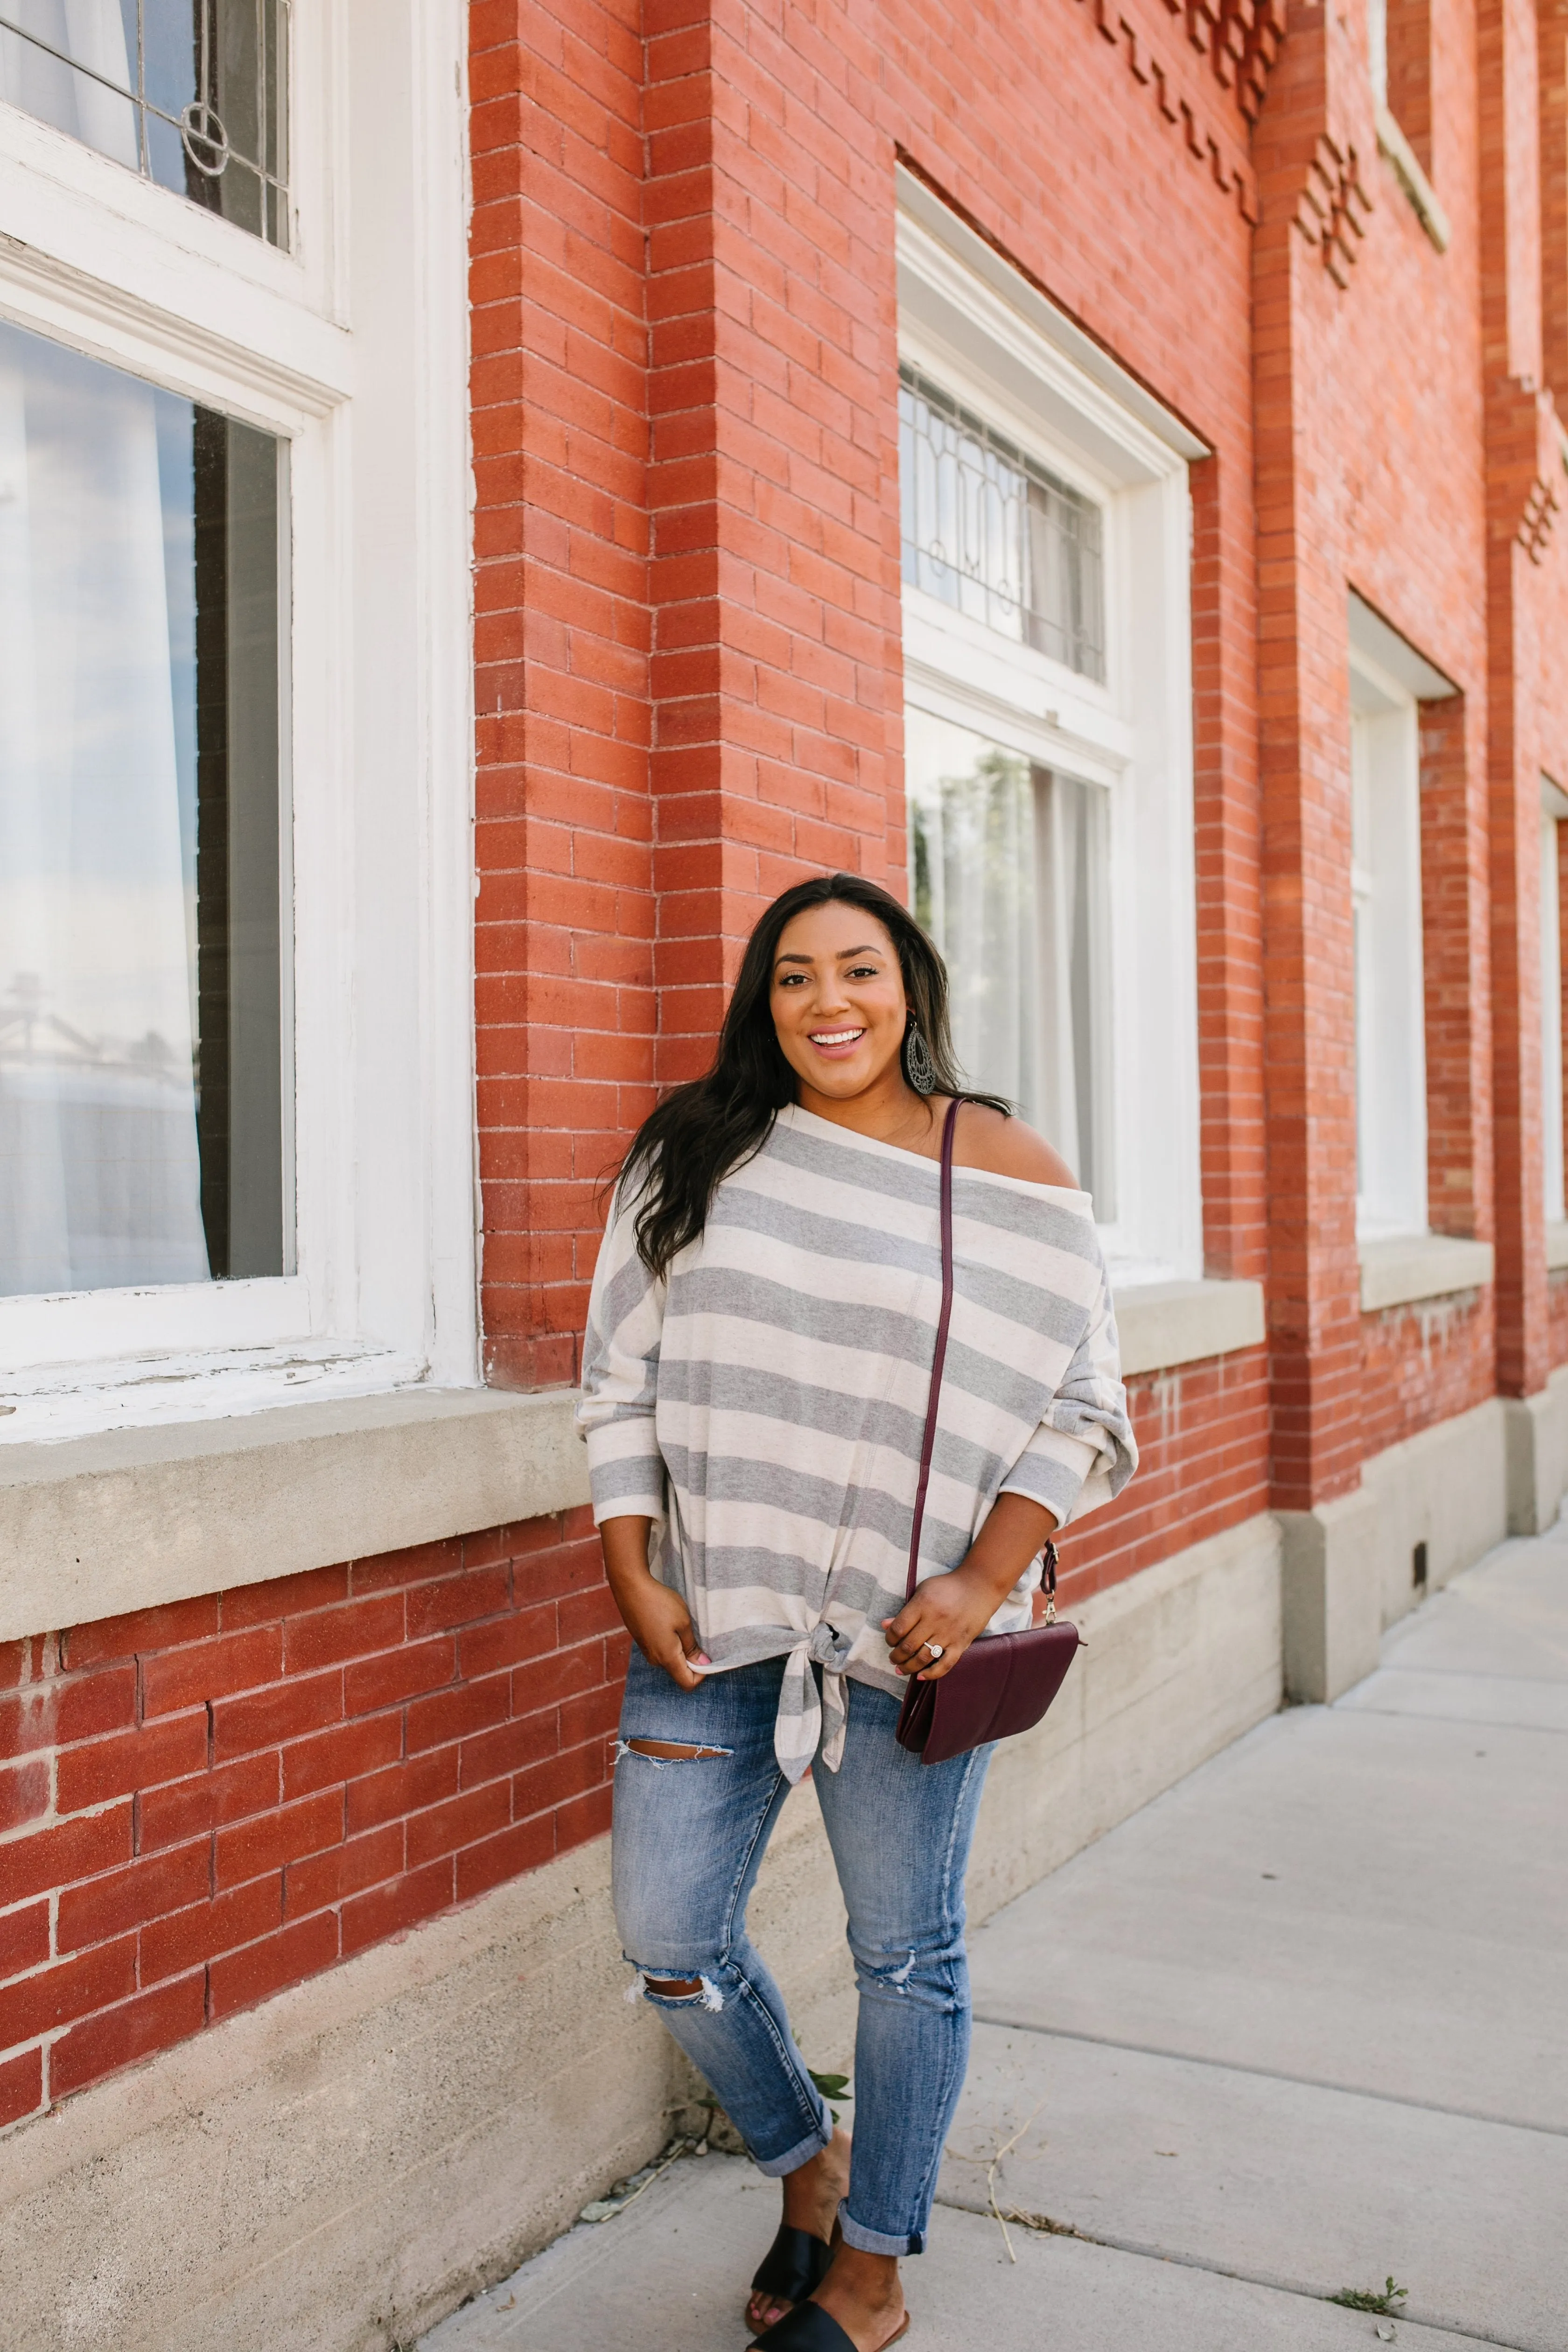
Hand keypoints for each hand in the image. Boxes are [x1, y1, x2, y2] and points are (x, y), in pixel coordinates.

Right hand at [599, 1515, 709, 1690]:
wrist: (631, 1587)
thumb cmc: (660, 1603)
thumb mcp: (683, 1622)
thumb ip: (692, 1646)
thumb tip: (703, 1664)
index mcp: (667, 1658)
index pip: (687, 1683)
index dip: (702, 1675)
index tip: (708, 1657)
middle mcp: (655, 1659)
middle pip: (679, 1672)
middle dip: (692, 1661)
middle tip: (699, 1637)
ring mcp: (646, 1651)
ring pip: (670, 1660)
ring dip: (681, 1650)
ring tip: (684, 1627)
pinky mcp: (642, 1641)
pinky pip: (660, 1650)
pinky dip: (670, 1643)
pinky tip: (670, 1623)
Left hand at [884, 1492, 1058, 1679]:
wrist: (979, 1586)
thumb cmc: (948, 1587)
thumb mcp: (923, 1590)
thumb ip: (905, 1609)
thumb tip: (885, 1625)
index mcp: (923, 1605)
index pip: (898, 1629)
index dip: (889, 1638)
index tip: (889, 1640)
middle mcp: (935, 1621)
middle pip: (908, 1646)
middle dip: (896, 1656)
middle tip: (893, 1658)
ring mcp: (949, 1634)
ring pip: (923, 1658)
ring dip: (908, 1667)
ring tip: (901, 1668)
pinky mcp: (961, 1643)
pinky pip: (945, 1664)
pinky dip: (932, 1673)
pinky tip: (921, 1676)